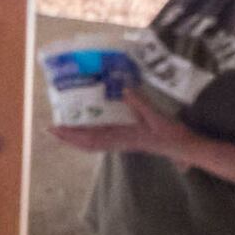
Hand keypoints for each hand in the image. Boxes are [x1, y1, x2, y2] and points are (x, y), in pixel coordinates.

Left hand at [48, 113, 172, 158]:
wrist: (184, 147)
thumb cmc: (171, 134)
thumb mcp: (156, 116)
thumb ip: (140, 102)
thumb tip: (122, 88)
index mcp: (122, 137)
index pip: (90, 138)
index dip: (70, 134)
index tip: (54, 128)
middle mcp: (118, 142)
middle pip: (87, 143)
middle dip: (68, 137)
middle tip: (50, 128)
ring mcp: (123, 142)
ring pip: (93, 143)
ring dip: (77, 137)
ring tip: (64, 128)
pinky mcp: (128, 140)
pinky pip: (102, 141)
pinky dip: (90, 136)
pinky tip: (89, 128)